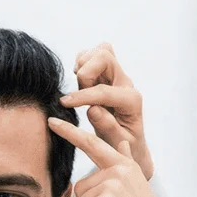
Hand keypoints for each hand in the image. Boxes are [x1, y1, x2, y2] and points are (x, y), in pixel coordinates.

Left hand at [48, 117, 190, 196]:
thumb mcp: (137, 189)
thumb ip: (124, 167)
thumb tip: (122, 143)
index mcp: (128, 166)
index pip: (94, 143)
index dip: (71, 132)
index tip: (52, 121)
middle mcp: (120, 169)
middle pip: (81, 185)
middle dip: (85, 195)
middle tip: (74, 160)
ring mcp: (111, 183)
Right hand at [61, 43, 153, 179]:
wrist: (128, 144)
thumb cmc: (122, 145)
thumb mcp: (116, 143)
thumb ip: (107, 126)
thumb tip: (93, 109)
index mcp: (131, 101)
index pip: (104, 91)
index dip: (82, 96)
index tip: (64, 103)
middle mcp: (126, 84)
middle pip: (105, 57)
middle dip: (86, 72)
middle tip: (79, 92)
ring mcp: (117, 76)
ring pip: (101, 51)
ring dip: (85, 66)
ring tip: (81, 87)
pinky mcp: (108, 74)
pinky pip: (95, 55)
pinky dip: (83, 62)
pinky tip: (81, 82)